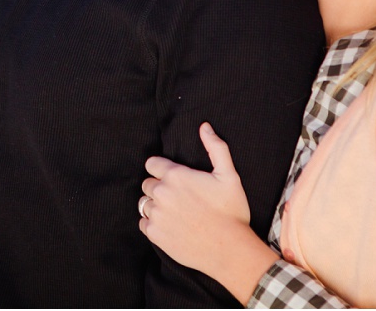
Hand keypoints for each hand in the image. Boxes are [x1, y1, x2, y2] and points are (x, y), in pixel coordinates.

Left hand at [138, 122, 256, 277]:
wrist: (230, 249)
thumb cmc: (231, 211)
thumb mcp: (229, 175)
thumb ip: (216, 147)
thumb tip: (204, 126)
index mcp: (176, 176)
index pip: (151, 164)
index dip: (162, 168)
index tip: (173, 177)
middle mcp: (162, 193)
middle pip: (147, 184)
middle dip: (159, 187)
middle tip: (178, 197)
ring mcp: (156, 215)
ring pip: (144, 203)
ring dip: (155, 206)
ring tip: (174, 212)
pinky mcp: (155, 234)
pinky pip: (143, 223)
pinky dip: (152, 223)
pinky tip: (169, 226)